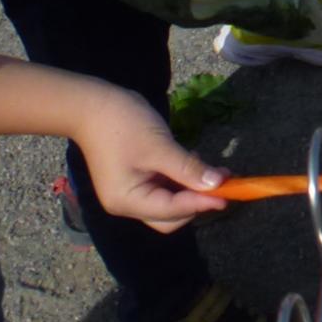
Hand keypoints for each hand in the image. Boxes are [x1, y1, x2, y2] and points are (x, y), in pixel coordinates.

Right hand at [70, 83, 229, 232]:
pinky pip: (162, 187)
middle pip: (170, 216)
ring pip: (169, 202)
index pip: (173, 211)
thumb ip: (188, 169)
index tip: (230, 194)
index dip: (202, 203)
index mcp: (128, 201)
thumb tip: (217, 185)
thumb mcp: (159, 147)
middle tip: (223, 182)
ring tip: (214, 171)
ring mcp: (130, 192)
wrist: (91, 105)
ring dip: (192, 189)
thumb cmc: (124, 125)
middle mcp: (127, 204)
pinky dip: (181, 180)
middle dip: (197, 201)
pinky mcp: (134, 179)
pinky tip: (194, 163)